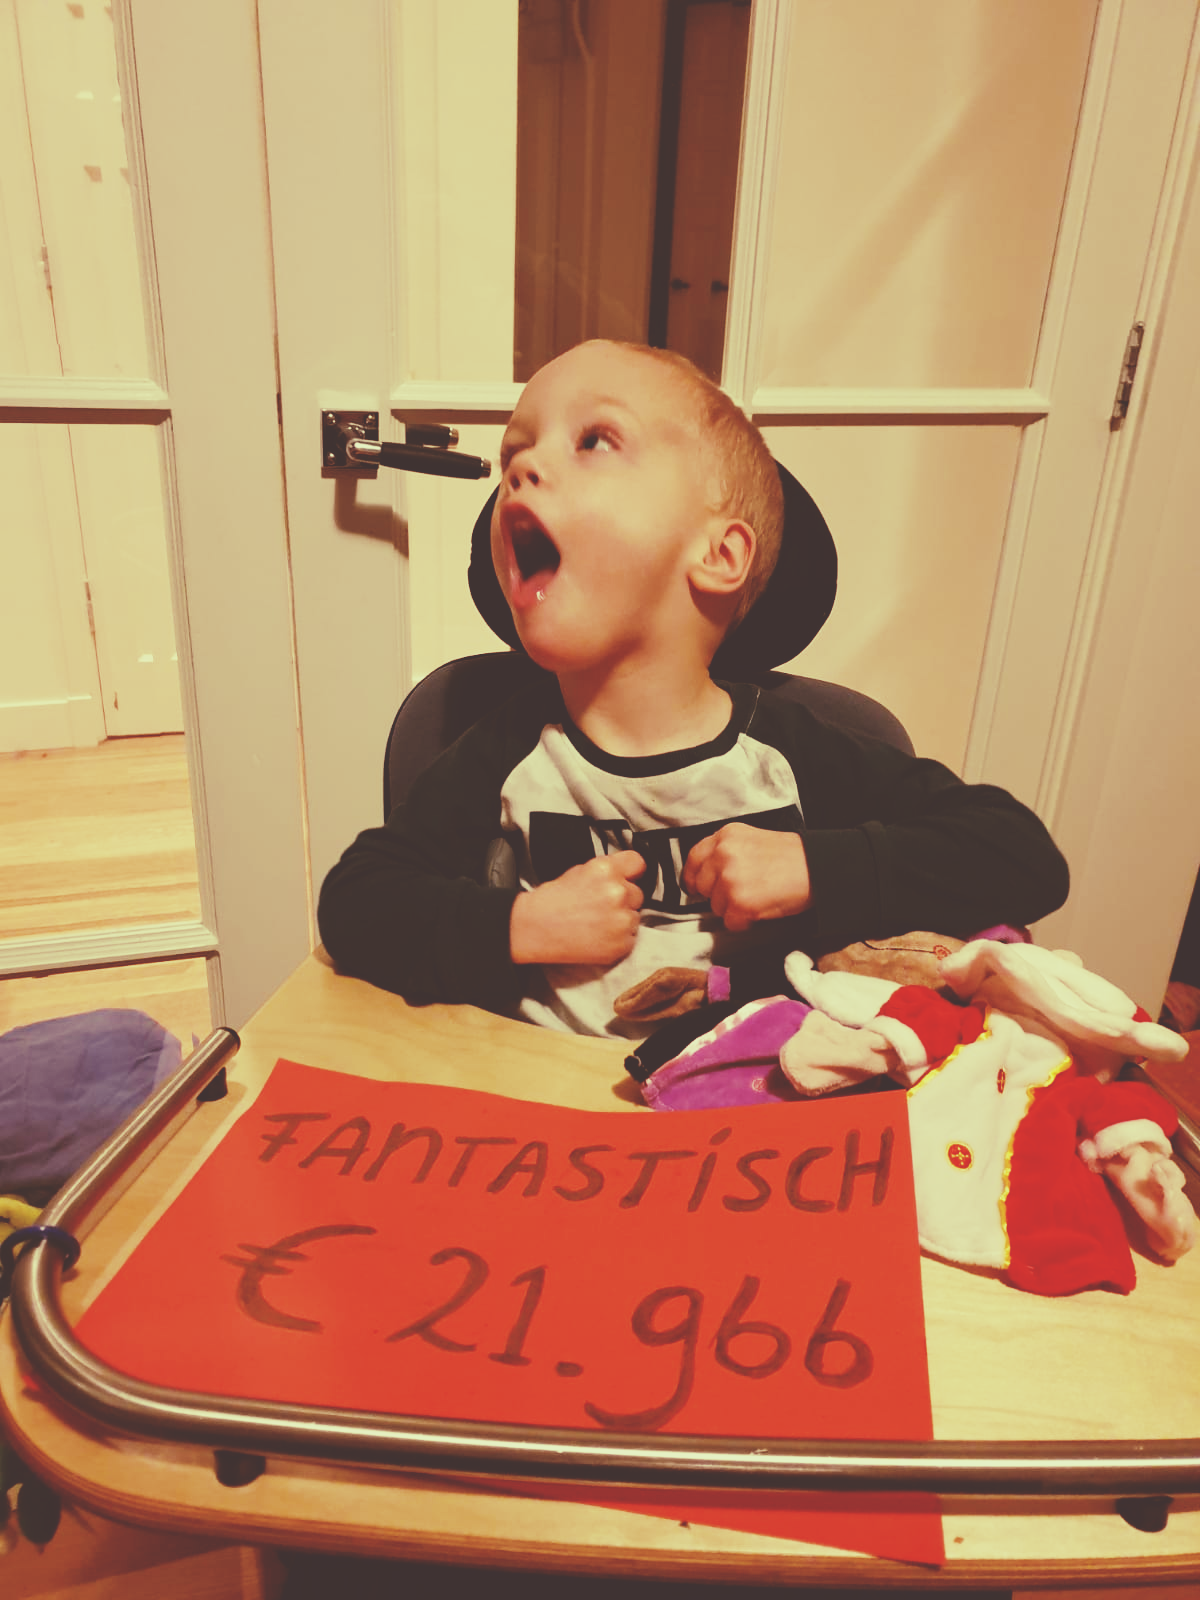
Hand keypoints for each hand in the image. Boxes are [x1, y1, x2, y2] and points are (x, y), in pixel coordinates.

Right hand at [510, 850, 644, 966]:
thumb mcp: (577, 872)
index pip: (638, 863)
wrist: (534, 929)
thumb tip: (621, 873)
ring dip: (621, 920)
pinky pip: (630, 938)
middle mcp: (617, 892)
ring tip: (596, 923)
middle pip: (637, 893)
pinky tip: (597, 937)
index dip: (632, 872)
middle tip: (601, 907)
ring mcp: (622, 919)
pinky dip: (618, 939)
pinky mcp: (622, 943)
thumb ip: (605, 871)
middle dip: (623, 900)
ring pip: (634, 917)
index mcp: (606, 870)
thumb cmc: (551, 902)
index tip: (629, 878)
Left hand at [682, 823, 810, 932]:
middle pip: (702, 886)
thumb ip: (726, 851)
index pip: (693, 859)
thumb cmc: (790, 857)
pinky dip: (745, 922)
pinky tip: (761, 909)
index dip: (695, 877)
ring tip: (758, 897)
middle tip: (742, 893)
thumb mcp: (751, 840)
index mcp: (725, 836)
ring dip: (733, 909)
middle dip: (718, 894)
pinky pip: (730, 923)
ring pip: (715, 907)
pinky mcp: (739, 903)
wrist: (818, 868)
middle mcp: (722, 855)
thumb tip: (707, 874)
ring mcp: (729, 880)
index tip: (698, 887)